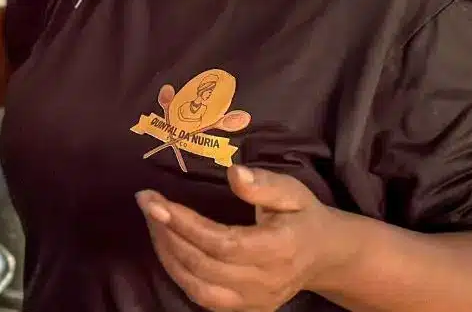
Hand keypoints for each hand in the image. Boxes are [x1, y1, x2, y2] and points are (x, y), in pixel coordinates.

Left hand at [136, 165, 354, 311]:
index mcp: (278, 249)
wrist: (324, 256)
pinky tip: (167, 247)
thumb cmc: (302, 216)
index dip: (183, 224)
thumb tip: (233, 173)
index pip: (221, 242)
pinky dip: (179, 274)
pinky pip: (203, 298)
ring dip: (167, 254)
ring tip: (153, 223)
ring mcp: (254, 301)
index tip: (154, 201)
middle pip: (203, 265)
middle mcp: (265, 281)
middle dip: (167, 233)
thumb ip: (263, 184)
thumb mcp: (292, 191)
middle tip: (146, 204)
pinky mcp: (245, 309)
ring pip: (198, 287)